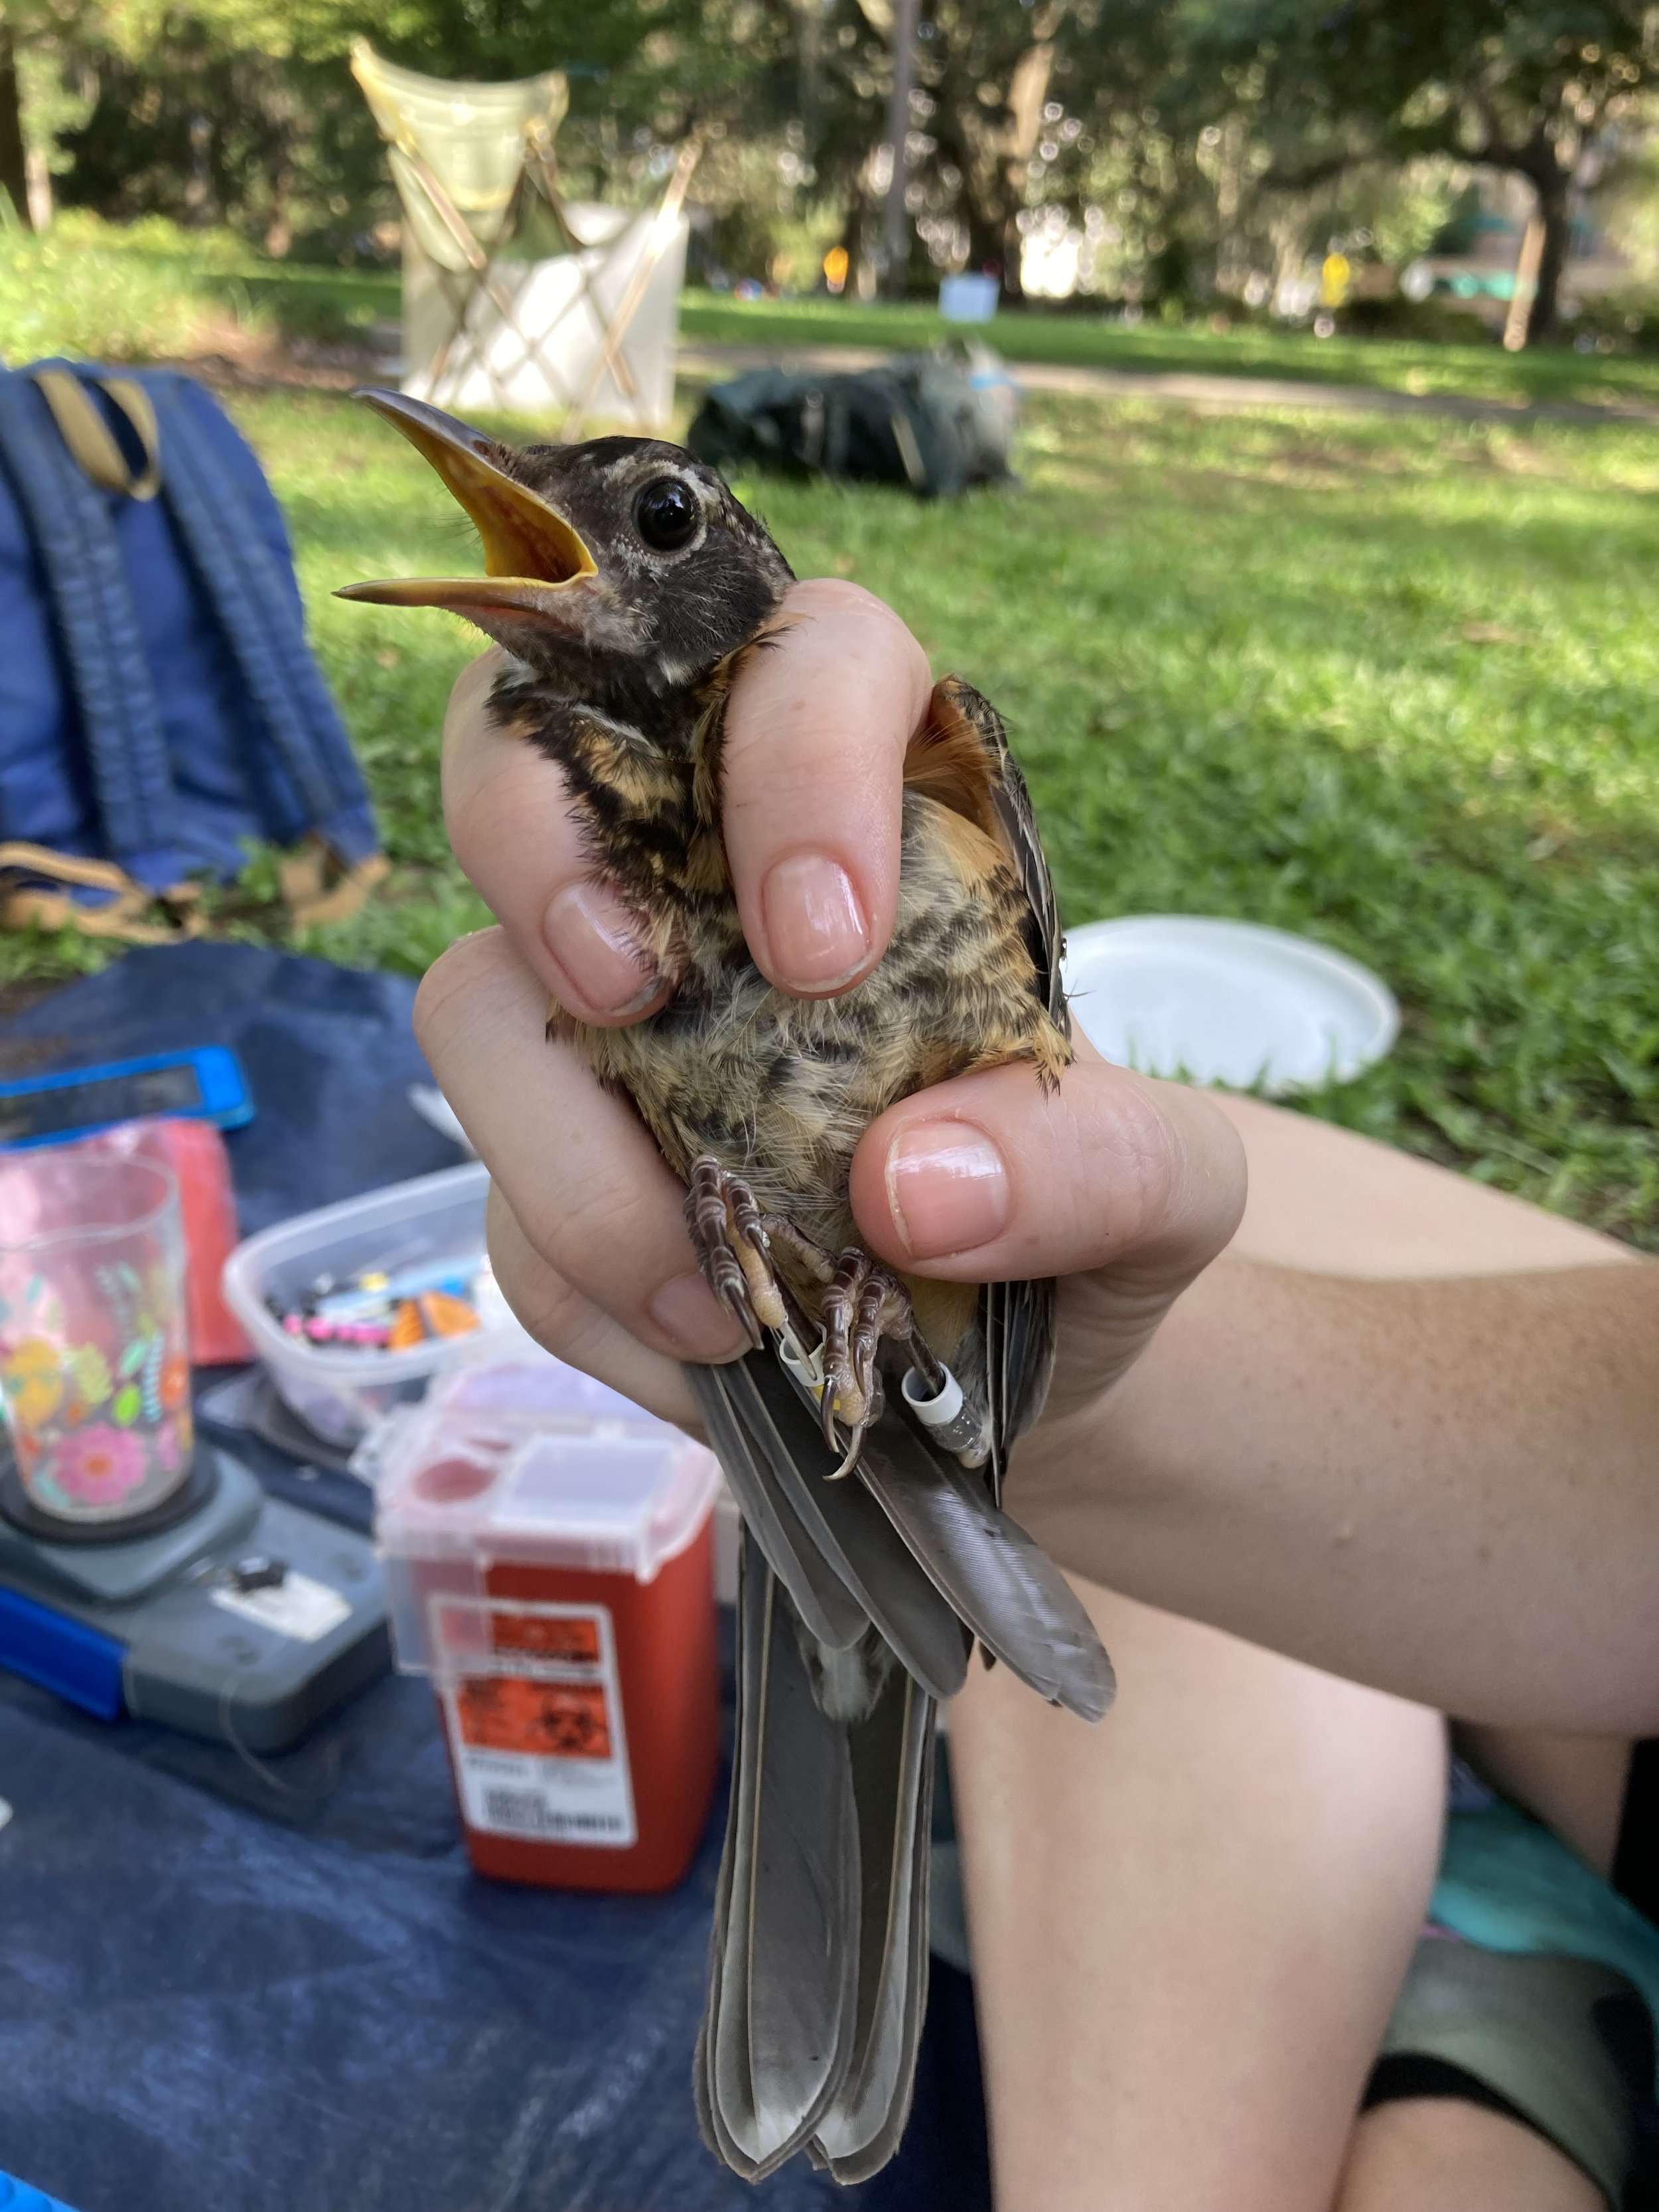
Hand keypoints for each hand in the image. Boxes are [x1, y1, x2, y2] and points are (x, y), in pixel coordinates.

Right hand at [416, 581, 1245, 1508]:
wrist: (1015, 1364)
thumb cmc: (1084, 1208)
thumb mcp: (1167, 1190)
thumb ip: (1098, 1162)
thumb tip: (909, 1184)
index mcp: (881, 805)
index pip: (809, 658)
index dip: (790, 757)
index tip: (824, 945)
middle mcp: (704, 881)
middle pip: (528, 749)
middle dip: (543, 850)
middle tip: (635, 991)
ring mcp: (602, 1019)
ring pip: (474, 1000)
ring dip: (569, 1151)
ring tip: (716, 1293)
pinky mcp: (551, 1159)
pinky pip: (504, 1208)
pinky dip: (593, 1285)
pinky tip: (706, 1343)